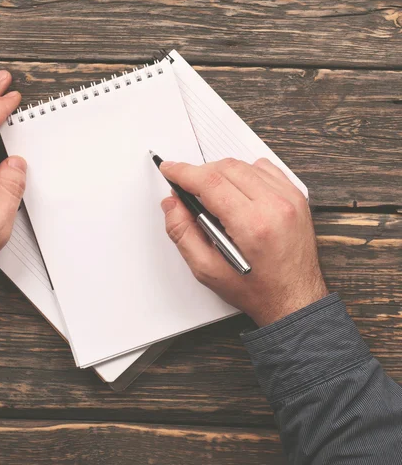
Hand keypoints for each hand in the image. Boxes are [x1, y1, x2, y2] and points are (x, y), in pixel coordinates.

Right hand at [160, 158, 327, 326]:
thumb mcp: (207, 269)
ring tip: (211, 194)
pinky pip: (265, 169)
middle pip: (226, 168)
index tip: (169, 169)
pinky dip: (245, 173)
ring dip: (221, 172)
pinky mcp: (296, 197)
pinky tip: (237, 190)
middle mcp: (274, 206)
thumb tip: (172, 204)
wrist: (295, 299)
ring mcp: (289, 198)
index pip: (210, 182)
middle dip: (199, 173)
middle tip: (186, 189)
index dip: (183, 172)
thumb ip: (182, 233)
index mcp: (252, 225)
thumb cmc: (257, 289)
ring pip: (244, 165)